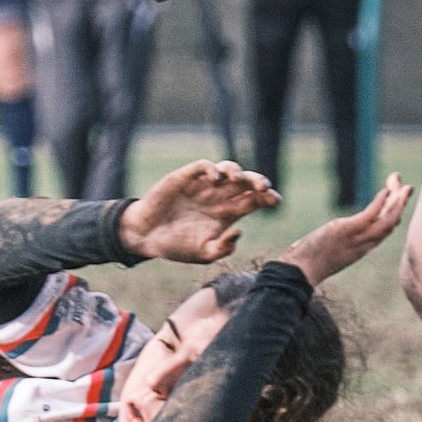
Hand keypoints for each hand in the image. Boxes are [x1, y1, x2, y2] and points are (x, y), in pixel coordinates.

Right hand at [119, 159, 280, 263]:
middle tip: (264, 187)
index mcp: (227, 214)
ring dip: (237, 171)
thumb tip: (238, 232)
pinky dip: (212, 168)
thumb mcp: (203, 254)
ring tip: (238, 179)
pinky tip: (216, 178)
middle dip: (258, 181)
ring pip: (228, 169)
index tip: (275, 200)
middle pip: (246, 183)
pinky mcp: (184, 179)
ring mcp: (202, 186)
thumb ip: (222, 248)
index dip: (267, 197)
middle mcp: (218, 197)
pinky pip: (203, 166)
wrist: (146, 237)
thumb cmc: (175, 246)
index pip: (254, 200)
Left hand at [281, 175, 411, 286]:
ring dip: (398, 202)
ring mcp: (357, 237)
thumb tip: (329, 233)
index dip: (395, 214)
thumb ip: (336, 241)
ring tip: (403, 186)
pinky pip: (370, 215)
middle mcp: (365, 244)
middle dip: (401, 204)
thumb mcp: (328, 250)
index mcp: (362, 248)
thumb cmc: (309, 262)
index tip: (398, 199)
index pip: (386, 230)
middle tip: (407, 187)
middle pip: (392, 223)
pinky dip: (380, 203)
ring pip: (388, 220)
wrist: (301, 270)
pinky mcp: (347, 230)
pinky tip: (385, 191)